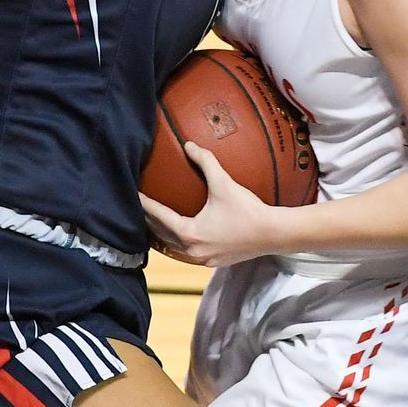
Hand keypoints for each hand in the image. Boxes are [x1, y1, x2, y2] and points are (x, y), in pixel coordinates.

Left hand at [139, 141, 282, 266]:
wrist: (273, 234)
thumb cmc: (247, 210)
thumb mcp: (224, 183)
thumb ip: (206, 162)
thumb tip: (189, 144)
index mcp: (189, 233)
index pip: (158, 216)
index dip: (145, 204)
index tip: (134, 194)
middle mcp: (191, 250)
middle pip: (160, 234)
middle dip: (148, 219)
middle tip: (138, 205)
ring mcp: (202, 259)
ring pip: (173, 246)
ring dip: (161, 233)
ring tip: (153, 221)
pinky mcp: (213, 261)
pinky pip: (187, 252)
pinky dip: (178, 242)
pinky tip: (180, 234)